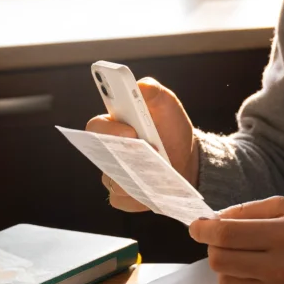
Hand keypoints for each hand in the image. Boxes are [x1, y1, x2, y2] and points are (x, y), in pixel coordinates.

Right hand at [86, 77, 197, 211]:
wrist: (187, 158)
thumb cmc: (171, 127)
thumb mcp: (167, 104)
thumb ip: (152, 90)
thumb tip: (139, 86)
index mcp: (113, 124)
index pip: (96, 126)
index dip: (109, 129)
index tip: (131, 131)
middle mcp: (107, 150)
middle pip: (100, 157)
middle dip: (123, 155)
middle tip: (148, 154)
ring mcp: (113, 174)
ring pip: (112, 179)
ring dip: (134, 176)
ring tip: (157, 173)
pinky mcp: (122, 195)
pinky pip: (122, 198)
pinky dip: (139, 195)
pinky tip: (155, 189)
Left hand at [188, 196, 283, 283]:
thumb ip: (246, 211)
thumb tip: (211, 222)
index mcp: (282, 236)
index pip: (226, 236)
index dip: (203, 230)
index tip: (196, 227)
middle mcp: (280, 268)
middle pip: (219, 262)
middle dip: (215, 248)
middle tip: (227, 241)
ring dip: (227, 270)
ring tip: (244, 260)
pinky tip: (251, 279)